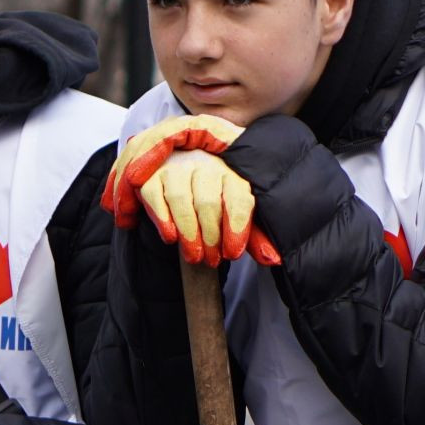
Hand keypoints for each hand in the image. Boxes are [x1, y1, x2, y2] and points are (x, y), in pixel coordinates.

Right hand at [103, 113, 276, 261]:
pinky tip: (171, 237)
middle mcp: (205, 164)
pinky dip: (162, 219)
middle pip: (208, 202)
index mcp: (232, 173)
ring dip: (188, 233)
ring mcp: (176, 167)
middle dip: (210, 237)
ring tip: (194, 256)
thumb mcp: (238, 215)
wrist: (179, 175)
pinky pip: (154, 196)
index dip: (236, 229)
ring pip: (180, 199)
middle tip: (212, 260)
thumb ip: (254, 236)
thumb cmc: (215, 200)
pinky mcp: (151, 174)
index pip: (238, 198)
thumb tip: (273, 260)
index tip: (232, 253)